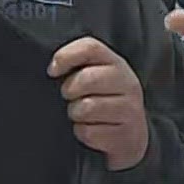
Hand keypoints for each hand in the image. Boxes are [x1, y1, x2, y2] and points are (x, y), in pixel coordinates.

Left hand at [49, 37, 149, 171]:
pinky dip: (83, 134)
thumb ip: (76, 62)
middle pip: (86, 79)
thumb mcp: (95, 74)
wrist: (131, 136)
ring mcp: (130, 110)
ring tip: (83, 115)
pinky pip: (89, 133)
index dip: (65, 57)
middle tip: (72, 97)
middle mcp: (128, 83)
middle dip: (69, 91)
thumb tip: (53, 69)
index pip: (90, 48)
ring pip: (86, 108)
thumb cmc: (103, 100)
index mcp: (116, 63)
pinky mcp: (126, 135)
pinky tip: (92, 130)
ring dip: (76, 114)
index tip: (53, 71)